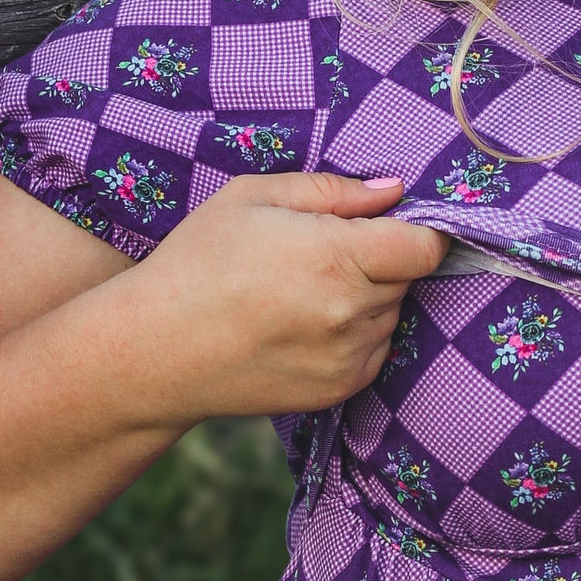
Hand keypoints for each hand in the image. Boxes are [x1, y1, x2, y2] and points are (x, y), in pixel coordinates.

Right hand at [121, 172, 448, 425]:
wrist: (154, 350)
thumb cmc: (197, 262)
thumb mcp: (254, 198)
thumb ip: (334, 190)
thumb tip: (394, 191)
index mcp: (338, 257)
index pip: (427, 247)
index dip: (418, 229)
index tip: (389, 223)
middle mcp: (352, 313)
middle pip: (407, 276)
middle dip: (381, 259)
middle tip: (323, 252)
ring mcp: (348, 357)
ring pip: (391, 313)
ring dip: (368, 297)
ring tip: (303, 290)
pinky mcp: (340, 390)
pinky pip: (374, 349)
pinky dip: (355, 334)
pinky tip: (303, 323)